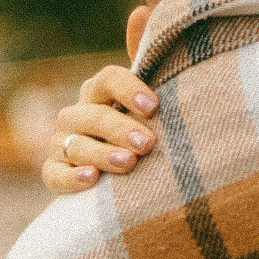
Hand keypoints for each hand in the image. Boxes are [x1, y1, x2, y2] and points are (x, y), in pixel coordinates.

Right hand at [42, 66, 157, 194]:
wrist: (120, 176)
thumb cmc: (146, 139)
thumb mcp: (155, 121)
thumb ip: (165, 110)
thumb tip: (204, 98)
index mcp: (101, 93)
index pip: (109, 79)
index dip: (128, 89)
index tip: (153, 108)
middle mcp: (78, 114)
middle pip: (93, 114)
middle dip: (120, 128)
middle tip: (147, 143)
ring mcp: (62, 142)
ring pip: (75, 144)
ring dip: (101, 153)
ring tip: (128, 163)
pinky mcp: (54, 170)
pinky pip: (54, 173)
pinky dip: (71, 176)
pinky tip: (92, 179)